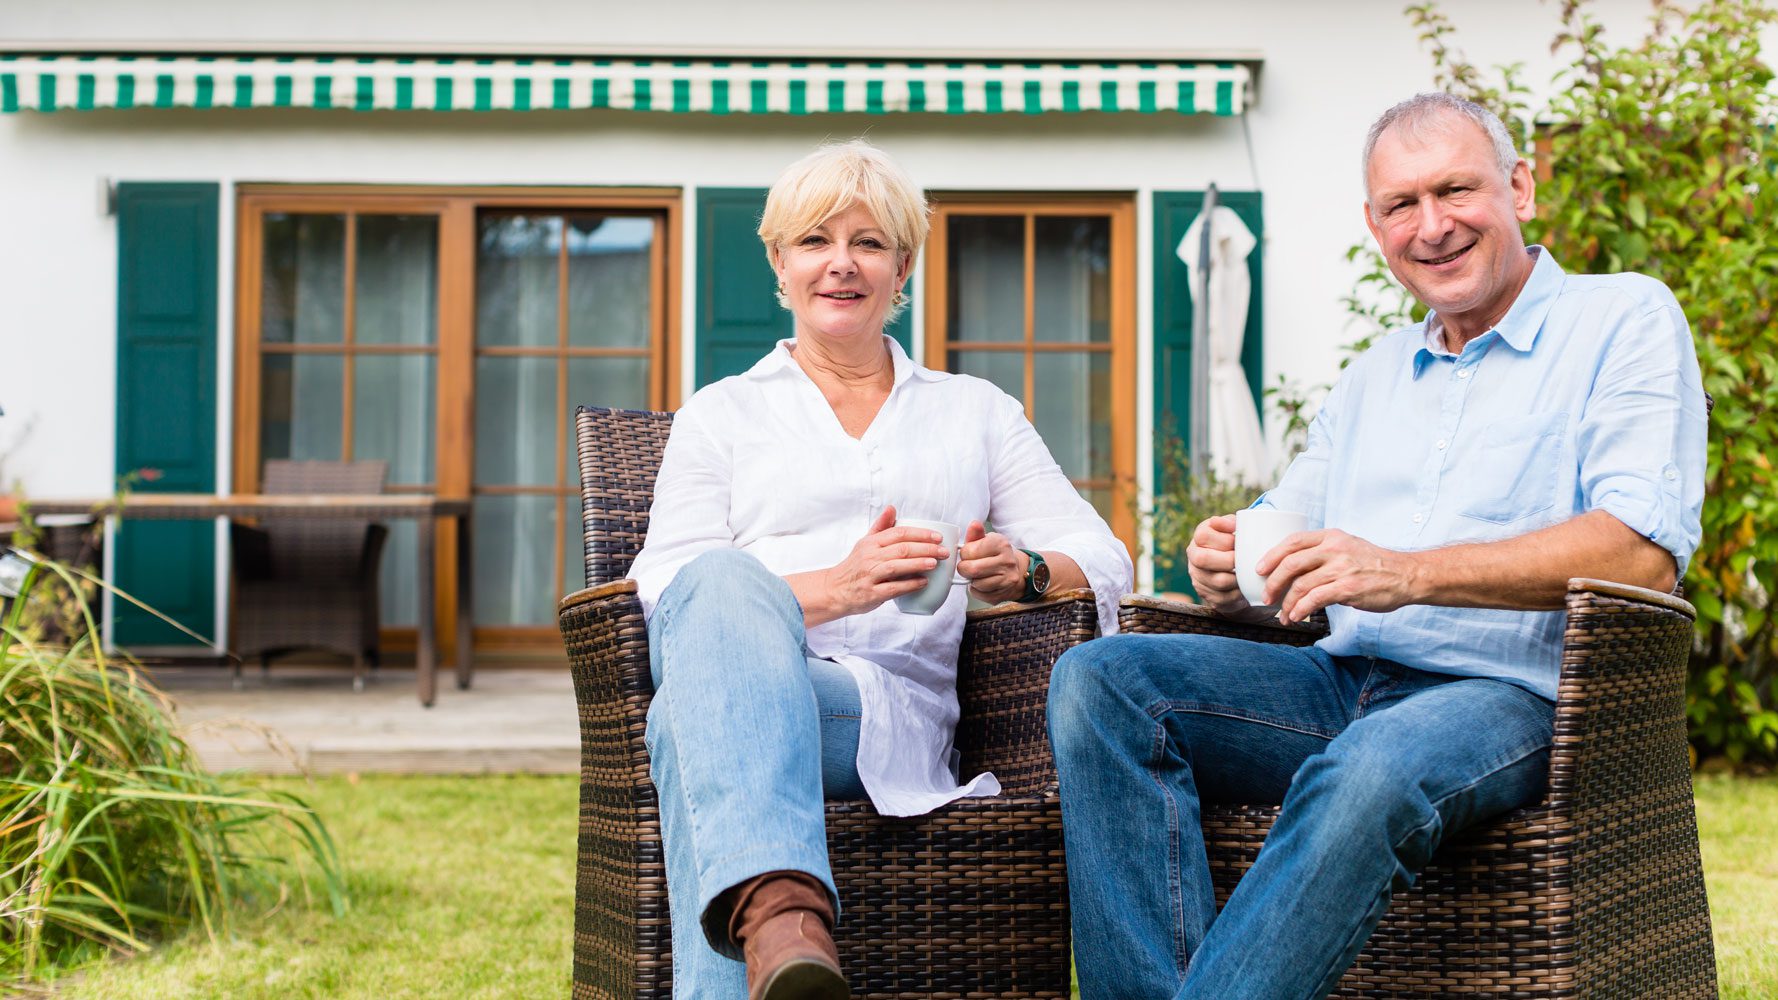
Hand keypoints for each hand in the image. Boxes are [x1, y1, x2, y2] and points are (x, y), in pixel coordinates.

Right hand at [821, 505, 951, 617]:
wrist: (835, 590)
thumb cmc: (855, 566)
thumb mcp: (864, 543)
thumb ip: (880, 526)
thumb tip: (892, 508)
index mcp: (871, 543)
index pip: (899, 533)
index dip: (920, 534)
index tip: (937, 537)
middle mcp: (870, 557)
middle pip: (902, 549)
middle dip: (926, 548)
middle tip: (943, 551)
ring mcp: (870, 576)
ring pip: (897, 567)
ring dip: (919, 564)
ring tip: (935, 563)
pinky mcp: (872, 594)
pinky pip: (894, 588)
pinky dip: (910, 585)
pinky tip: (923, 582)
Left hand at [956, 520, 1025, 603]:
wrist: (1016, 571)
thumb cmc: (996, 554)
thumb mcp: (987, 540)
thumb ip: (976, 534)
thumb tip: (974, 525)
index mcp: (1001, 544)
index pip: (969, 551)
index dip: (964, 554)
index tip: (969, 554)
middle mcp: (1007, 561)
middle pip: (972, 569)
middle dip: (964, 568)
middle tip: (968, 566)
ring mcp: (1007, 579)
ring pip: (976, 583)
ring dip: (971, 580)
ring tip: (978, 574)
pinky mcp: (1003, 594)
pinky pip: (979, 594)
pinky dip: (976, 590)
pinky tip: (983, 583)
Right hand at [1185, 513, 1251, 613]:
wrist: (1232, 572)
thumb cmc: (1233, 546)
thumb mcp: (1231, 530)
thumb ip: (1231, 523)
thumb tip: (1231, 524)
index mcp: (1198, 539)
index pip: (1202, 536)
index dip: (1223, 538)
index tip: (1238, 539)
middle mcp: (1194, 558)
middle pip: (1203, 559)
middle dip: (1228, 559)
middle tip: (1243, 558)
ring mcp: (1199, 579)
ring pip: (1217, 581)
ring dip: (1237, 577)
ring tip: (1248, 572)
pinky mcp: (1208, 596)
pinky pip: (1224, 597)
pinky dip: (1239, 592)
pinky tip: (1245, 585)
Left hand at [1258, 529, 1423, 624]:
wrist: (1405, 575)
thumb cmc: (1373, 564)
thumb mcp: (1348, 546)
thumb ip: (1323, 551)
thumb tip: (1293, 566)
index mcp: (1331, 537)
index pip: (1293, 541)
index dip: (1272, 555)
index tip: (1259, 569)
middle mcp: (1334, 549)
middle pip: (1291, 563)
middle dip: (1272, 582)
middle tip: (1266, 597)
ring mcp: (1341, 568)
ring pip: (1301, 585)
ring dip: (1286, 603)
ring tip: (1283, 615)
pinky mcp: (1348, 588)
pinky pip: (1315, 600)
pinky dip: (1300, 610)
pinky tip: (1296, 617)